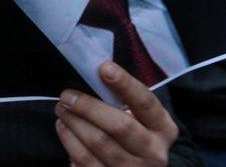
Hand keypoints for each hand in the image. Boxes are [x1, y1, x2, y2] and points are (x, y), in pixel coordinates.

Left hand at [55, 62, 177, 165]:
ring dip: (74, 122)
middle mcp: (154, 153)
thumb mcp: (141, 120)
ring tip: (61, 109)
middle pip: (120, 125)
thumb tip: (95, 73)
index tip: (104, 67)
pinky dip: (69, 140)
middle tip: (67, 95)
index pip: (146, 103)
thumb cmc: (134, 137)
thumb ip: (125, 101)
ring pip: (99, 142)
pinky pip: (84, 160)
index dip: (125, 84)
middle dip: (89, 107)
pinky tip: (63, 128)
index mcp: (164, 129)